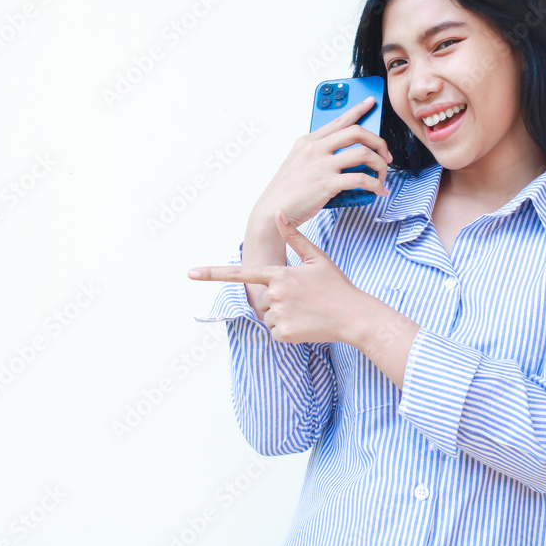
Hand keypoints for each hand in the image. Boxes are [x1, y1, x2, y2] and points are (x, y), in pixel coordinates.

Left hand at [189, 209, 373, 344]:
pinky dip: (288, 331)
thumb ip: (294, 237)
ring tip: (307, 311)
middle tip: (304, 299)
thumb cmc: (337, 286)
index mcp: (279, 273)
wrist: (354, 315)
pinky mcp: (283, 333)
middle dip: (278, 300)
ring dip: (283, 316)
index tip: (191, 273)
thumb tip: (279, 213)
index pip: (240, 273)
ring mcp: (278, 314)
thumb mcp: (317, 258)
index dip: (213, 273)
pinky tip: (307, 324)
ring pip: (268, 316)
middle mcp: (275, 293)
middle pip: (262, 298)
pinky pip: (275, 333)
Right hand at [254, 96, 392, 228]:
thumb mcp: (298, 162)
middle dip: (378, 142)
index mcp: (309, 141)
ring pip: (363, 153)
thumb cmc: (287, 190)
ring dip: (380, 165)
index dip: (358, 109)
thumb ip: (318, 154)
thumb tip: (345, 155)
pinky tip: (378, 190)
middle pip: (357, 133)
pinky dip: (375, 185)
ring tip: (383, 176)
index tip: (371, 103)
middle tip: (386, 155)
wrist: (272, 210)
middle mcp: (316, 148)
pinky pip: (361, 179)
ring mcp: (321, 165)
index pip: (339, 120)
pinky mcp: (327, 183)